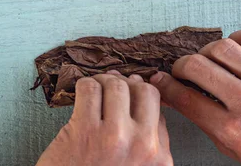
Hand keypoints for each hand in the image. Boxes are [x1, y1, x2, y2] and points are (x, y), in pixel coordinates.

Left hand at [37, 71, 172, 165]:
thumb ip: (150, 142)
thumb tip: (145, 97)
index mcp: (159, 158)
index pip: (159, 109)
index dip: (142, 95)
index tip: (130, 93)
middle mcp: (142, 146)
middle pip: (145, 91)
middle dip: (128, 85)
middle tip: (113, 89)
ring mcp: (114, 136)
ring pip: (117, 85)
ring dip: (104, 82)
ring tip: (96, 90)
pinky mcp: (84, 129)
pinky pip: (89, 88)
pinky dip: (84, 85)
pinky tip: (81, 96)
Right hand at [149, 28, 240, 165]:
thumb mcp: (237, 153)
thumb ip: (208, 124)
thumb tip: (182, 98)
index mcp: (234, 130)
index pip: (185, 98)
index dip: (164, 86)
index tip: (158, 80)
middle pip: (196, 66)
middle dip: (179, 67)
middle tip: (180, 72)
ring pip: (222, 47)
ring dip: (205, 52)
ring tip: (206, 61)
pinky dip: (238, 37)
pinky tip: (234, 50)